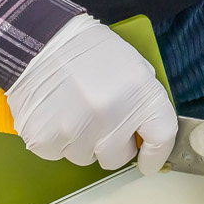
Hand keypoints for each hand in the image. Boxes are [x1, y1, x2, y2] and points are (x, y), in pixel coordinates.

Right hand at [5, 13, 177, 175]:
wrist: (42, 41)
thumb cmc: (89, 51)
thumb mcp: (133, 67)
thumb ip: (144, 103)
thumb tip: (147, 135)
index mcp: (140, 95)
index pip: (161, 137)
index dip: (156, 155)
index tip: (149, 162)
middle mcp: (111, 118)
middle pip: (118, 157)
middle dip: (113, 144)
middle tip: (101, 120)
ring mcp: (77, 132)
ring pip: (86, 157)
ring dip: (83, 141)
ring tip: (75, 109)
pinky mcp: (45, 140)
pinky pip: (58, 153)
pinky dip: (58, 139)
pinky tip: (56, 113)